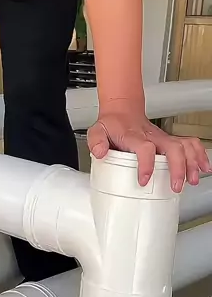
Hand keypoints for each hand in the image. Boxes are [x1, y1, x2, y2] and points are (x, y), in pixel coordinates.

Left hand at [87, 105, 210, 192]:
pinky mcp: (170, 141)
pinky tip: (204, 168)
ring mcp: (163, 138)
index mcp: (134, 137)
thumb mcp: (97, 131)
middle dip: (178, 167)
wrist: (122, 111)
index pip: (144, 148)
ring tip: (192, 180)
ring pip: (185, 146)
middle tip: (176, 185)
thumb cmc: (112, 125)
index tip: (144, 180)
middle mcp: (152, 137)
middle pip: (172, 148)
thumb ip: (95, 141)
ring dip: (192, 163)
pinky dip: (200, 155)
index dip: (146, 164)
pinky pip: (190, 144)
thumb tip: (99, 152)